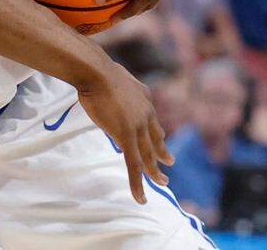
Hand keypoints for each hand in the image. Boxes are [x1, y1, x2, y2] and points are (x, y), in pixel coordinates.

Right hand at [76, 61, 173, 203]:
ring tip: (162, 182)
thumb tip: (113, 82)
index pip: (153, 121)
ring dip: (155, 171)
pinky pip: (134, 166)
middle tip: (169, 164)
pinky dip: (137, 183)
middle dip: (162, 154)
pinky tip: (140, 197)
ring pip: (148, 155)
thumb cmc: (98, 70)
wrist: (96, 71)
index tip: (160, 141)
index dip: (157, 134)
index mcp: (144, 99)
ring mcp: (137, 127)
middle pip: (155, 140)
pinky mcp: (126, 137)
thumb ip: (120, 86)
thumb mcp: (116, 77)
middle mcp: (146, 114)